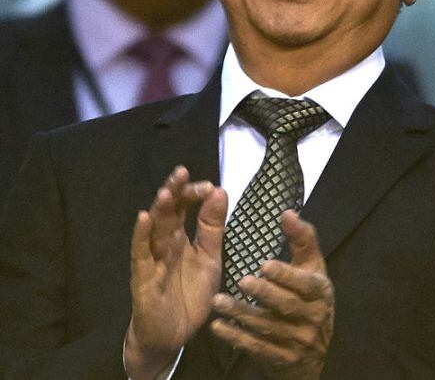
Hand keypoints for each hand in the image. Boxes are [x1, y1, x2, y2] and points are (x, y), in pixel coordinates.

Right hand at [125, 166, 226, 379]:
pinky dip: (141, 237)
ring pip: (153, 231)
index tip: (209, 186)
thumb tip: (220, 190)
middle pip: (167, 212)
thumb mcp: (210, 259)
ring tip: (166, 192)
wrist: (174, 335)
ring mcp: (151, 260)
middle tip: (181, 172)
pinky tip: (143, 219)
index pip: (185, 207)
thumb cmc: (189, 294)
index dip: (194, 194)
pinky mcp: (143, 279)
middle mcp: (164, 244)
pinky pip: (140, 256)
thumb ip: (213, 228)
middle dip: (173, 192)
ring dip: (159, 211)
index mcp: (181, 237)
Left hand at [210, 210, 333, 379]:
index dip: (286, 275)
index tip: (264, 265)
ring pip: (268, 327)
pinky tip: (218, 327)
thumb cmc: (309, 299)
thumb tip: (288, 212)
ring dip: (242, 314)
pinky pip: (258, 348)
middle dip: (264, 293)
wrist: (312, 352)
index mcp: (321, 291)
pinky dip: (236, 337)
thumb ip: (302, 240)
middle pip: (287, 305)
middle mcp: (313, 316)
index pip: (306, 283)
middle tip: (241, 280)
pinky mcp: (283, 359)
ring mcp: (299, 340)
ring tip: (218, 301)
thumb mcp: (312, 269)